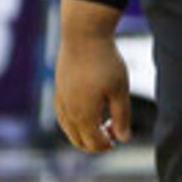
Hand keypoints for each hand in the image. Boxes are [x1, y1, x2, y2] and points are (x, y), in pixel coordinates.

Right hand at [53, 5, 132, 152]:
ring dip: (85, 133)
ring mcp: (60, 101)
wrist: (83, 36)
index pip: (93, 143)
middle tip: (114, 131)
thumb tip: (124, 139)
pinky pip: (64, 117)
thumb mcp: (120, 90)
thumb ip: (122, 117)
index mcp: (83, 115)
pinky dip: (76, 122)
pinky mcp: (58, 91)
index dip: (108, 144)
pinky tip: (89, 111)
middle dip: (96, 143)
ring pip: (69, 130)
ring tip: (104, 121)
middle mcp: (68, 112)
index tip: (121, 133)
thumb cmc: (105, 62)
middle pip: (79, 141)